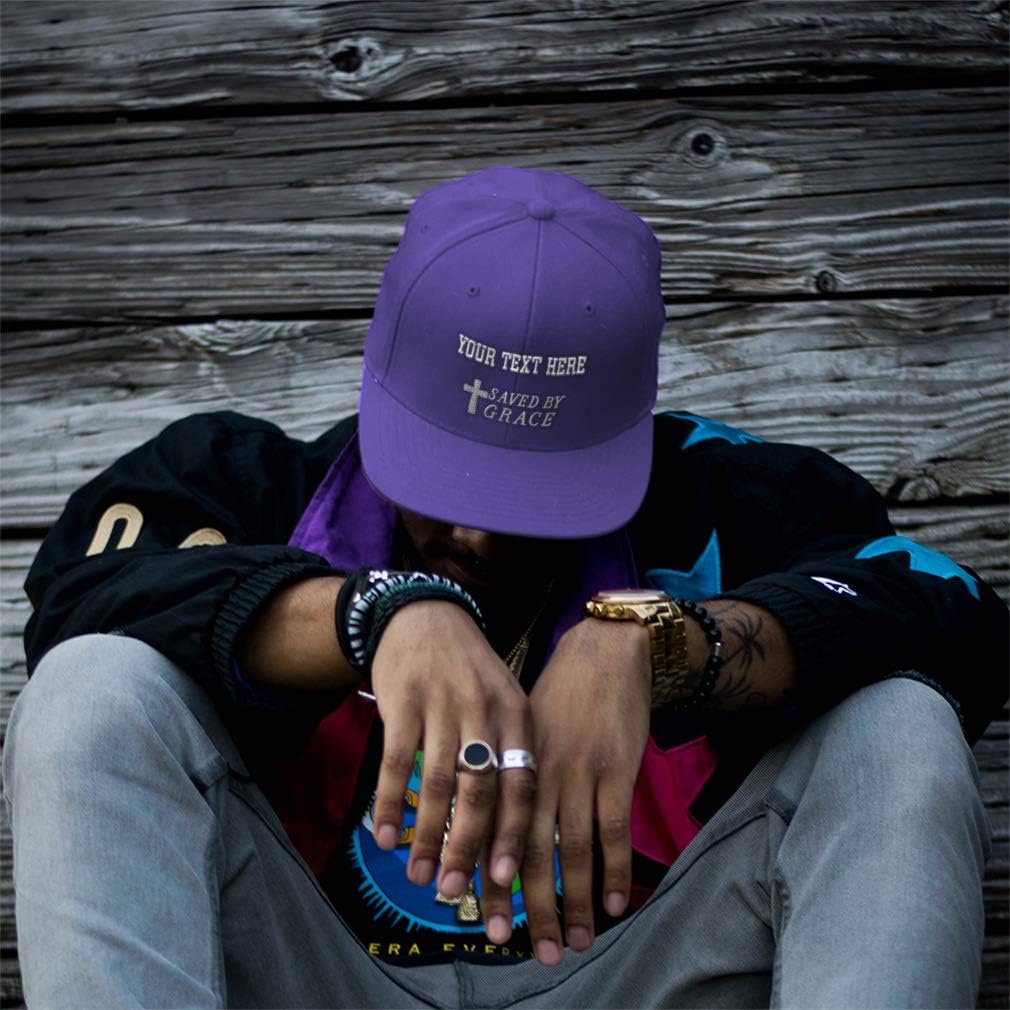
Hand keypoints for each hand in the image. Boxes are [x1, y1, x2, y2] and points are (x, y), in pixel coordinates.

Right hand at [368, 599, 535, 942]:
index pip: (521, 785)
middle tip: (456, 892)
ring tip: (419, 877)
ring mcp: (442, 704)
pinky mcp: (403, 701)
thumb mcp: (503, 701)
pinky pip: (397, 763)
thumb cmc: (469, 672)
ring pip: (439, 784)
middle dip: (468, 848)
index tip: (504, 880)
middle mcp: (484, 710)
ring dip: (428, 836)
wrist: (425, 615)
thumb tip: (508, 833)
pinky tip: (385, 836)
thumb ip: (508, 755)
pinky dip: (391, 804)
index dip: (513, 835)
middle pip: (481, 792)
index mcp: (517, 714)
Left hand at [521, 618, 651, 964]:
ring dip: (573, 901)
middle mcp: (537, 770)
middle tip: (523, 947)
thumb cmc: (560, 693)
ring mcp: (578, 770)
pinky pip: (613, 828)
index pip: (491, 828)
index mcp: (508, 761)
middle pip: (527, 848)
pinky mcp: (616, 767)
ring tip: (576, 943)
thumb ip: (508, 773)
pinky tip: (616, 902)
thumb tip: (492, 826)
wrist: (606, 649)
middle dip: (525, 904)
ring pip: (570, 848)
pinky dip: (613, 869)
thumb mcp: (520, 726)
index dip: (487, 876)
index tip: (484, 919)